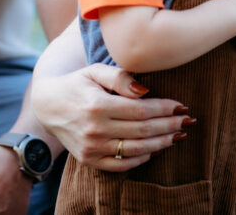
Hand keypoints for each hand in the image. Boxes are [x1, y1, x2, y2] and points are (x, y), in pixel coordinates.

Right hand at [32, 63, 188, 170]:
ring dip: (162, 143)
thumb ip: (120, 77)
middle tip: (188, 120)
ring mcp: (92, 148)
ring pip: (136, 149)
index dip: (165, 109)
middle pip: (143, 131)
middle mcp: (95, 129)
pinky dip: (142, 158)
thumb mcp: (95, 70)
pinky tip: (155, 148)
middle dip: (170, 125)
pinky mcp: (89, 160)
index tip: (182, 106)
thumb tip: (145, 90)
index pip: (141, 110)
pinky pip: (122, 165)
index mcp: (97, 105)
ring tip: (178, 135)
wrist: (48, 105)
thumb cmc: (77, 83)